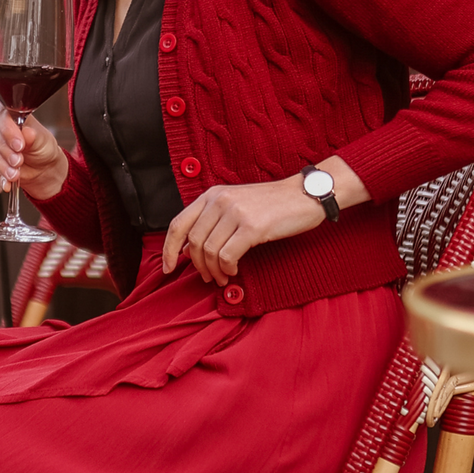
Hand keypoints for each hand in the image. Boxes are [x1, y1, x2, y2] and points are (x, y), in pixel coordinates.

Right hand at [0, 101, 67, 201]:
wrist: (39, 167)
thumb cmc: (40, 147)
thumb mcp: (43, 140)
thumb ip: (33, 135)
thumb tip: (26, 133)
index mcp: (7, 107)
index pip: (2, 114)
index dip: (9, 130)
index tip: (19, 146)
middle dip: (5, 151)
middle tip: (18, 162)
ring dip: (1, 165)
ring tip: (14, 174)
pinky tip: (6, 180)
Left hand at [162, 159, 367, 284]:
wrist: (305, 195)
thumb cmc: (272, 205)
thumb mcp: (236, 204)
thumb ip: (213, 220)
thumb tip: (191, 249)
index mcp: (211, 195)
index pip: (177, 224)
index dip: (168, 249)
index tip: (168, 268)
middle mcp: (219, 200)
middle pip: (193, 242)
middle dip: (197, 266)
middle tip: (208, 278)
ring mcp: (236, 212)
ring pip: (209, 251)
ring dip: (214, 271)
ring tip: (223, 277)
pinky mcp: (252, 226)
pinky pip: (227, 256)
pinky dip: (227, 268)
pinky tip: (234, 270)